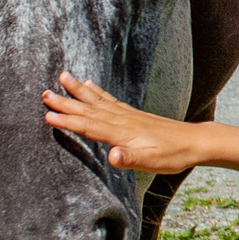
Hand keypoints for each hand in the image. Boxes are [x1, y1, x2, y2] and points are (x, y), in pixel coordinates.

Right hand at [42, 73, 216, 175]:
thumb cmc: (173, 155)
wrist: (194, 142)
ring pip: (97, 101)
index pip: (90, 126)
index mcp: (122, 132)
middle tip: (43, 93)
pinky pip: (110, 100)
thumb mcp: (152, 162)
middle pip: (88, 110)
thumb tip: (112, 156)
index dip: (68, 121)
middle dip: (66, 102)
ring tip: (62, 77)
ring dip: (78, 91)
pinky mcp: (132, 115)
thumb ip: (131, 158)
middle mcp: (122, 120)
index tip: (47, 115)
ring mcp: (127, 115)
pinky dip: (97, 92)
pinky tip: (89, 84)